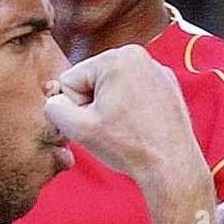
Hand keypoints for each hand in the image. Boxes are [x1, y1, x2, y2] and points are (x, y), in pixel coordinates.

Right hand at [46, 44, 205, 187]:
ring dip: (110, 110)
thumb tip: (54, 101)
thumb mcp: (77, 129)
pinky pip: (133, 94)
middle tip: (110, 129)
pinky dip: (131, 111)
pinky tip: (139, 128)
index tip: (95, 124)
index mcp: (117, 58)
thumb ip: (53, 108)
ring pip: (112, 89)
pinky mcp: (167, 87)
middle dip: (93, 106)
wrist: (170, 167)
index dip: (75, 107)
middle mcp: (140, 57)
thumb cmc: (130, 147)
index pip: (71, 80)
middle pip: (91, 81)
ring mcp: (157, 71)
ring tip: (126, 130)